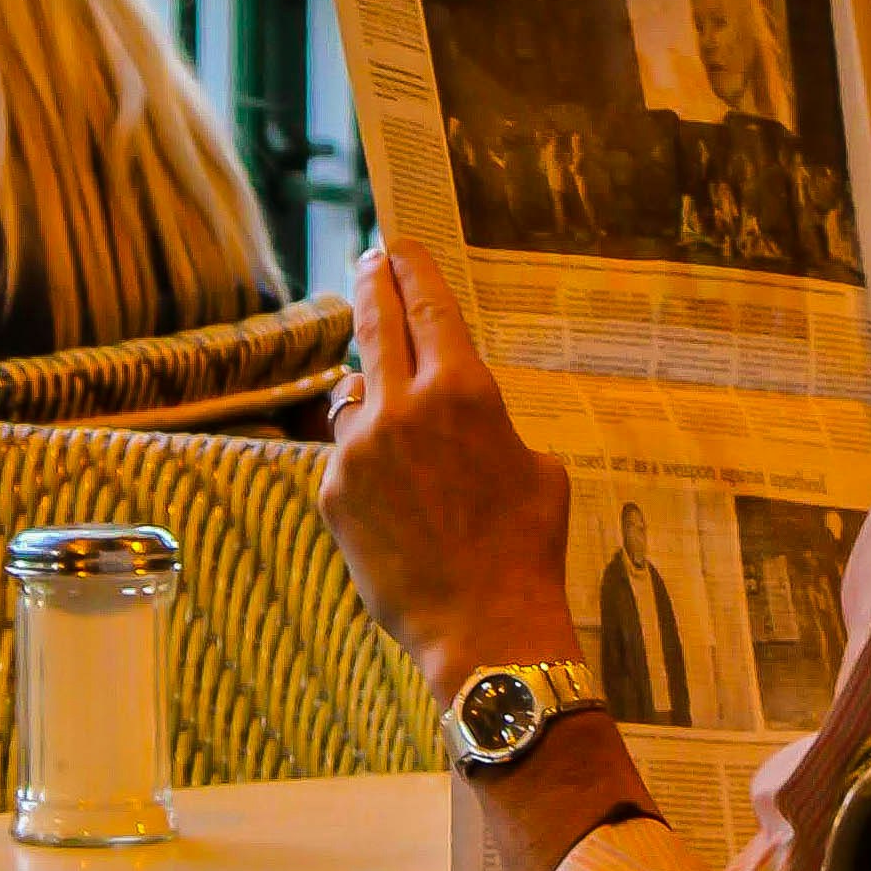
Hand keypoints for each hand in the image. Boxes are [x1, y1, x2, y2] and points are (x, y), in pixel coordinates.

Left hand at [322, 246, 581, 712]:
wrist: (484, 625)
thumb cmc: (527, 546)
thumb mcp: (537, 467)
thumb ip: (489, 422)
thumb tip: (458, 412)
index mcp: (463, 390)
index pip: (426, 303)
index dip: (410, 267)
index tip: (397, 245)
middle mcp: (403, 406)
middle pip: (374, 321)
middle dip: (371, 283)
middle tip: (368, 260)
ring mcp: (359, 448)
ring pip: (354, 393)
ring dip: (371, 391)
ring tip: (392, 411)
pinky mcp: (333, 489)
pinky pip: (346, 453)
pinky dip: (366, 459)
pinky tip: (394, 496)